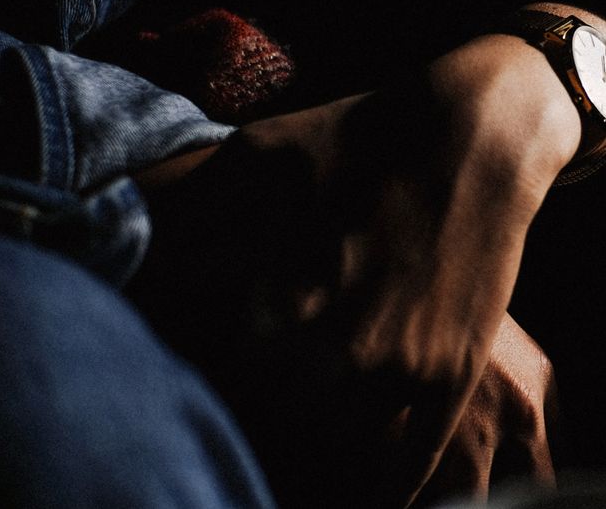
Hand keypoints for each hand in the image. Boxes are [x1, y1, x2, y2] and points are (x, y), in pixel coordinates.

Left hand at [130, 33, 577, 504]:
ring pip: (338, 457)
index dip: (209, 393)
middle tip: (253, 423)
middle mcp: (334, 353)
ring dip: (315, 469)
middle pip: (274, 431)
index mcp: (274, 307)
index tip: (202, 391)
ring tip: (298, 466)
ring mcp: (399, 370)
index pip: (217, 389)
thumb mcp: (256, 154)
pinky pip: (413, 461)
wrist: (476, 134)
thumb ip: (186, 208)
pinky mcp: (451, 374)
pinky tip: (369, 503)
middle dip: (260, 430)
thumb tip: (129, 241)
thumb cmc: (362, 137)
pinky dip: (386, 493)